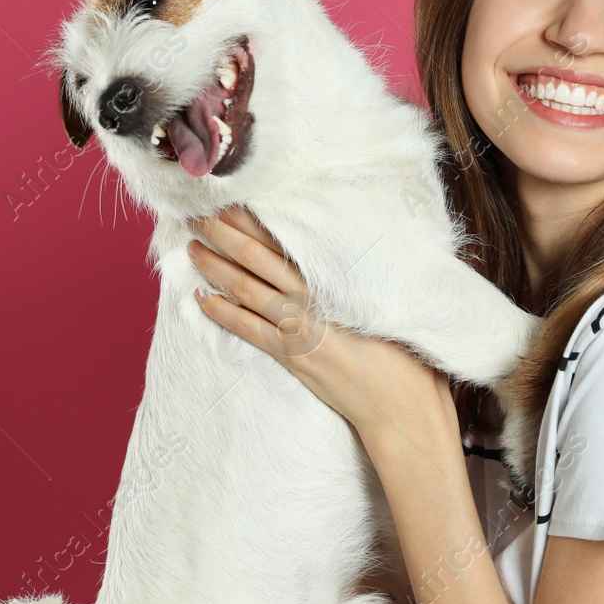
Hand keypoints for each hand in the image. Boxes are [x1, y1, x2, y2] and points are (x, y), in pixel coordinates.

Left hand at [186, 206, 456, 446]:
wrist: (402, 407)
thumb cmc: (411, 352)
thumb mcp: (396, 299)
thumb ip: (372, 274)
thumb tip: (363, 247)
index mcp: (337, 278)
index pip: (286, 238)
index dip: (257, 218)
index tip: (233, 197)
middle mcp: (313, 297)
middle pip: (258, 256)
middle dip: (225, 233)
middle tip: (198, 213)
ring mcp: (298, 327)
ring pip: (246, 287)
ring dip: (216, 266)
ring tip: (193, 247)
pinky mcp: (291, 356)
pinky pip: (246, 329)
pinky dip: (221, 312)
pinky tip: (201, 298)